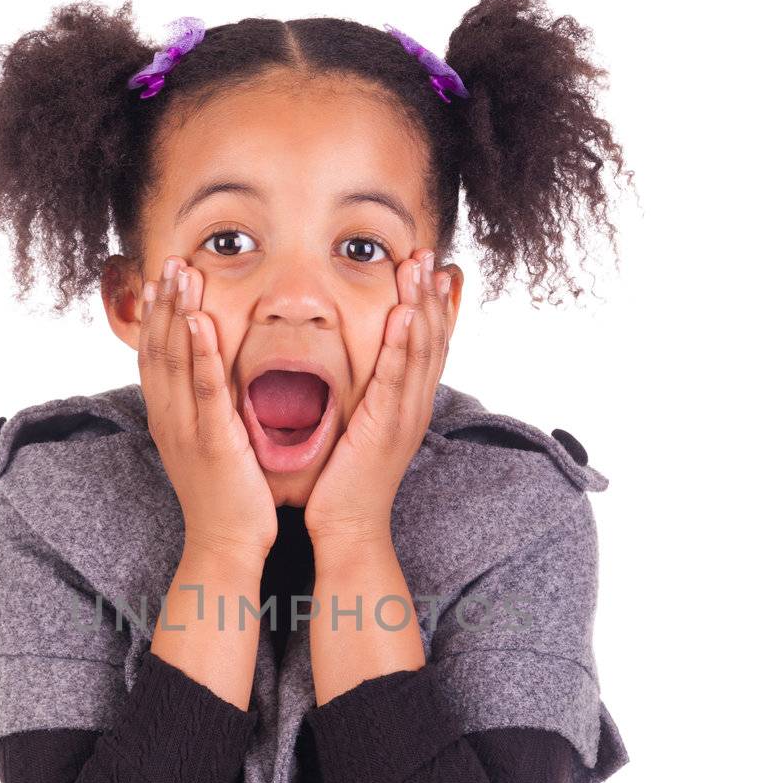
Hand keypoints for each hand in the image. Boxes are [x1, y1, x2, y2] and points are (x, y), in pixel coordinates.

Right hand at [139, 255, 278, 568]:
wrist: (226, 545)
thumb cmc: (225, 499)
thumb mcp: (207, 448)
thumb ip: (206, 414)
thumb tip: (213, 386)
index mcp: (167, 419)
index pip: (153, 357)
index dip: (154, 316)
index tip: (160, 279)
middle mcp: (169, 419)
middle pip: (158, 348)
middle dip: (162, 302)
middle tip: (169, 260)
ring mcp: (187, 429)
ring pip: (176, 360)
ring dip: (177, 313)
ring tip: (181, 273)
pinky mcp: (212, 441)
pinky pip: (205, 389)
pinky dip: (202, 352)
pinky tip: (201, 321)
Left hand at [304, 247, 451, 546]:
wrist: (348, 529)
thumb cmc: (345, 484)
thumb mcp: (361, 431)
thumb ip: (365, 400)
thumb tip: (359, 374)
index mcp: (409, 407)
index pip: (430, 347)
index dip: (435, 306)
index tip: (435, 270)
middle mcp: (415, 408)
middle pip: (432, 340)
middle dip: (432, 293)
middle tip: (430, 253)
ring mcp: (404, 418)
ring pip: (421, 352)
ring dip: (421, 305)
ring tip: (420, 267)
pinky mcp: (385, 429)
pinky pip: (396, 380)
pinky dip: (402, 345)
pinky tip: (404, 315)